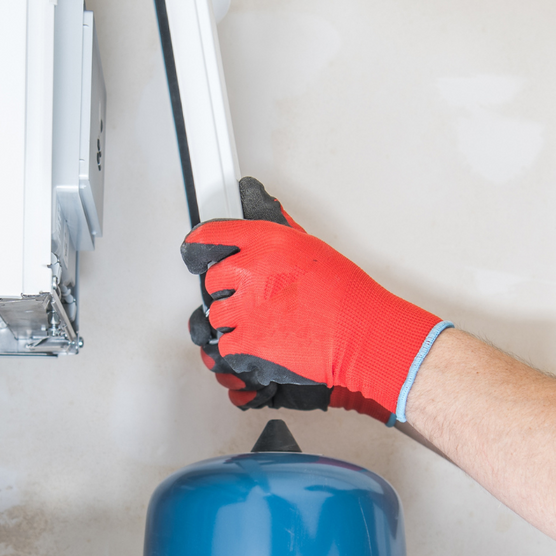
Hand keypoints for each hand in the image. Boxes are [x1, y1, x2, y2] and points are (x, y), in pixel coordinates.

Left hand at [183, 178, 446, 423]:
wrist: (360, 333)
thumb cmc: (345, 294)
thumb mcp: (310, 247)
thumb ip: (278, 233)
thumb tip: (262, 206)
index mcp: (265, 241)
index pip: (210, 236)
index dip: (200, 246)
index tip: (196, 251)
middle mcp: (249, 271)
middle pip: (211, 280)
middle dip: (227, 291)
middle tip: (252, 300)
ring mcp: (244, 308)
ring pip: (216, 316)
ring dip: (233, 322)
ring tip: (263, 324)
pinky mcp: (245, 341)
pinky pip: (224, 345)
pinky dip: (238, 349)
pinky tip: (262, 343)